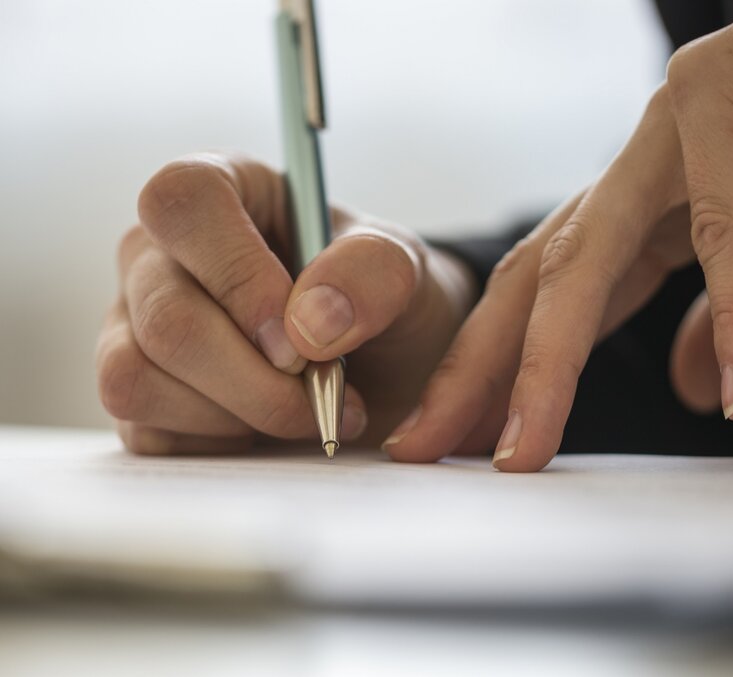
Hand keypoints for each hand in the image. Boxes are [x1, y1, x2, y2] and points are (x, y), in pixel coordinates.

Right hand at [96, 154, 475, 453]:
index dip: (239, 274)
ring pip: (138, 378)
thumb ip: (372, 274)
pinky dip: (220, 444)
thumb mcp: (401, 267)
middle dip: (260, 380)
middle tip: (327, 393)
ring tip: (305, 410)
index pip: (183, 201)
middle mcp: (158, 252)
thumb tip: (309, 326)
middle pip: (167, 318)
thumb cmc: (377, 295)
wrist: (385, 361)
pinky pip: (148, 432)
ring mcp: (133, 322)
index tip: (301, 335)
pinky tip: (266, 430)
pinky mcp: (135, 391)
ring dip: (241, 415)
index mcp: (221, 192)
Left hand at [381, 0, 732, 470]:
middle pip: (533, 283)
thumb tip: (691, 386)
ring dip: (552, 360)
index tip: (470, 440)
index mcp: (641, 209)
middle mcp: (633, 170)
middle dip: (477, 370)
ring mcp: (668, 127)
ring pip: (589, 256)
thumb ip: (731, 318)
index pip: (550, 304)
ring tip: (530, 443)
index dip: (502, 372)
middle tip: (434, 446)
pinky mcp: (724, 90)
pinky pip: (725, 220)